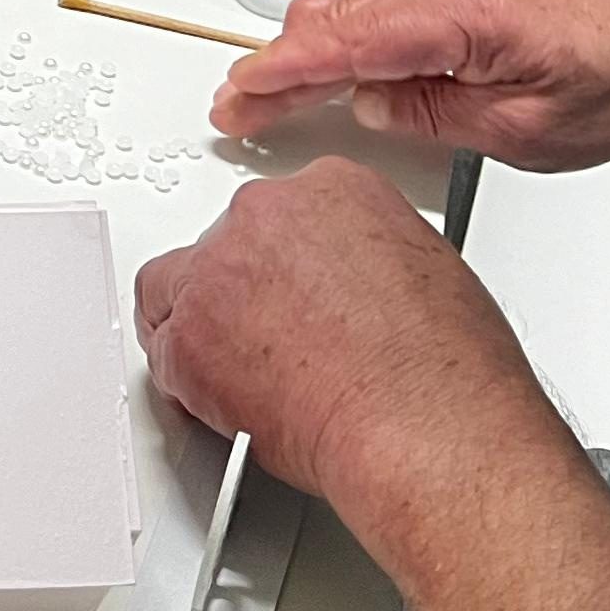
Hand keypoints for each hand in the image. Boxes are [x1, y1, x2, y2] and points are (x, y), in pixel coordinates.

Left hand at [135, 159, 545, 510]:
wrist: (423, 422)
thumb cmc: (445, 368)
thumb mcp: (427, 271)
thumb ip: (365, 259)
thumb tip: (351, 286)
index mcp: (331, 188)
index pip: (277, 214)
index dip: (279, 265)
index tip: (287, 296)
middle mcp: (265, 213)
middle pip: (222, 245)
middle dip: (239, 293)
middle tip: (269, 344)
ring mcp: (217, 269)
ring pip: (176, 291)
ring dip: (203, 330)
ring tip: (245, 377)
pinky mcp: (186, 333)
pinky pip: (164, 353)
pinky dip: (189, 382)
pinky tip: (228, 405)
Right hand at [209, 0, 609, 170]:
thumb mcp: (520, 131)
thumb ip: (433, 117)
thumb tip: (371, 108)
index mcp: (457, 14)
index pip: (340, 44)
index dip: (277, 75)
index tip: (236, 100)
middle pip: (329, 18)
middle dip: (275, 64)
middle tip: (239, 109)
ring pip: (349, 8)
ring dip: (307, 52)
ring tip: (273, 99)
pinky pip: (378, 6)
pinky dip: (343, 39)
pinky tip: (333, 73)